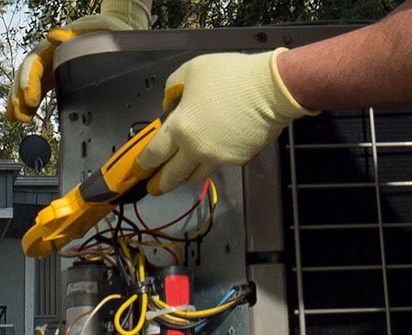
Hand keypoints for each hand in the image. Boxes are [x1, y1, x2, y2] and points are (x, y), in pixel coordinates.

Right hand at [6, 0, 150, 121]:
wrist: (114, 30)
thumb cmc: (106, 30)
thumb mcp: (95, 28)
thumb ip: (76, 32)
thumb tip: (54, 35)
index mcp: (57, 45)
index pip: (35, 62)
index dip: (30, 80)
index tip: (30, 98)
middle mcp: (49, 55)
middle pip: (27, 75)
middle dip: (20, 94)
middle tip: (20, 113)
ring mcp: (50, 66)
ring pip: (27, 83)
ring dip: (20, 101)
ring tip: (17, 118)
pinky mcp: (54, 76)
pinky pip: (35, 89)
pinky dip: (26, 103)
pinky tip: (20, 116)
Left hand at [137, 48, 317, 194]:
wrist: (272, 89)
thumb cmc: (232, 76)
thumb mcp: (192, 70)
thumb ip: (173, 88)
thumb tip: (170, 103)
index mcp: (180, 128)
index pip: (155, 153)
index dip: (144, 164)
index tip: (139, 170)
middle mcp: (197, 148)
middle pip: (172, 175)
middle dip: (160, 184)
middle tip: (154, 187)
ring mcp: (219, 157)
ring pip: (196, 175)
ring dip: (186, 174)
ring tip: (183, 171)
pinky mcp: (238, 159)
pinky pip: (220, 164)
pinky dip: (213, 160)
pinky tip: (215, 149)